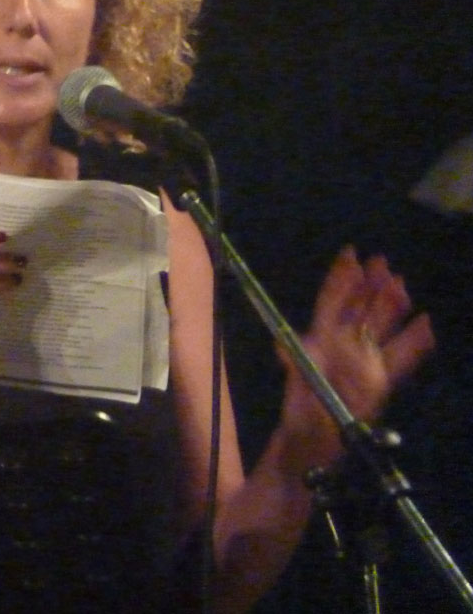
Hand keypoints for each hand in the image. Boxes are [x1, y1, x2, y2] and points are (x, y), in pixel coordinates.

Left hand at [279, 246, 434, 467]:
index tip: (350, 256)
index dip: (340, 282)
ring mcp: (362, 367)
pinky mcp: (378, 385)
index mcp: (319, 349)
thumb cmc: (301, 427)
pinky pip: (399, 359)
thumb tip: (284, 345)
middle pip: (358, 312)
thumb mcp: (296, 397)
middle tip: (382, 262)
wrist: (312, 456)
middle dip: (369, 286)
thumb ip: (296, 373)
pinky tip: (427, 326)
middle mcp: (342, 352)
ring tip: (402, 284)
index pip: (330, 307)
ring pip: (379, 330)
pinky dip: (414, 343)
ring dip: (391, 307)